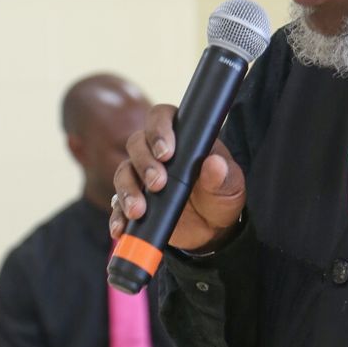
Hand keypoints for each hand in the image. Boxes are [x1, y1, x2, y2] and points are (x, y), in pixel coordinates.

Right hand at [110, 103, 246, 252]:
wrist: (212, 229)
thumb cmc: (221, 196)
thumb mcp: (230, 187)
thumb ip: (223, 175)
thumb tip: (215, 164)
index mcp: (181, 137)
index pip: (162, 117)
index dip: (158, 130)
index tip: (166, 152)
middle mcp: (155, 153)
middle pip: (136, 144)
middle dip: (144, 163)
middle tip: (157, 183)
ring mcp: (140, 176)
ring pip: (123, 173)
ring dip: (127, 190)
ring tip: (138, 211)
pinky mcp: (133, 200)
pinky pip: (117, 204)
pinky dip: (117, 216)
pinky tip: (120, 228)